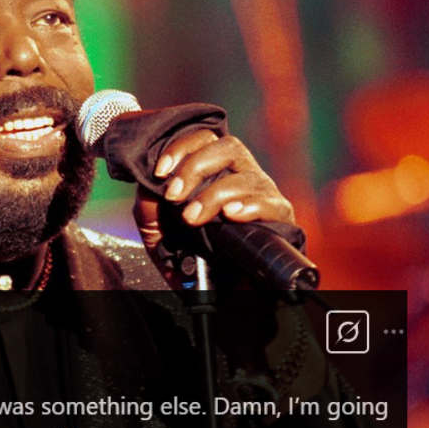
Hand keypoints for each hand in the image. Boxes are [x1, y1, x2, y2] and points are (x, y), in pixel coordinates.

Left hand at [132, 129, 294, 272]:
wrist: (216, 289)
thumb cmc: (188, 251)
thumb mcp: (158, 228)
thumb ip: (150, 204)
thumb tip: (149, 185)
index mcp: (215, 169)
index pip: (204, 139)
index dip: (181, 148)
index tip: (160, 172)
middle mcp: (241, 174)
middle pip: (228, 147)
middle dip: (195, 167)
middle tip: (174, 196)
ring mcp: (262, 193)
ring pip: (246, 176)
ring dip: (214, 195)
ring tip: (193, 218)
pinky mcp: (279, 216)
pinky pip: (270, 203)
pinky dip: (249, 206)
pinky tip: (231, 215)